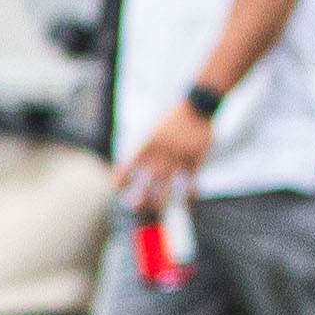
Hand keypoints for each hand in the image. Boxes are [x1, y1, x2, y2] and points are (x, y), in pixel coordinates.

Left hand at [113, 100, 212, 214]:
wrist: (197, 106)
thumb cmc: (173, 120)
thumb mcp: (154, 130)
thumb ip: (144, 149)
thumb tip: (127, 168)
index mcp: (150, 142)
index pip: (131, 163)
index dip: (123, 177)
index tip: (116, 189)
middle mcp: (163, 151)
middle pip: (149, 177)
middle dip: (142, 194)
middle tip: (136, 207)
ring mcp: (180, 155)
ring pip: (169, 182)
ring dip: (163, 198)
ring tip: (158, 208)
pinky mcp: (197, 157)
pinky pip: (192, 180)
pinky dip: (190, 194)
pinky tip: (188, 205)